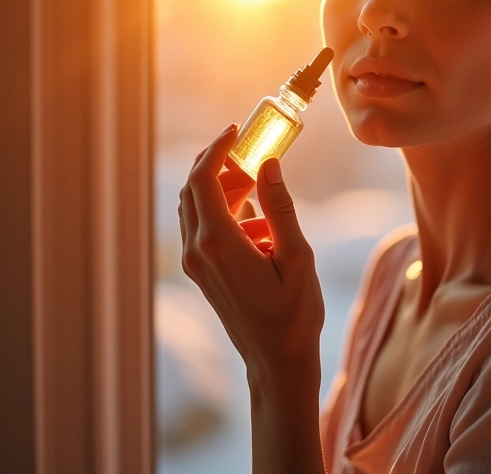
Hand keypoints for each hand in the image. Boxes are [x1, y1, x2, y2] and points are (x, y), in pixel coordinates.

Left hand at [178, 124, 324, 383]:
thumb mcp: (297, 256)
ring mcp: (196, 263)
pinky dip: (224, 210)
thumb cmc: (294, 312)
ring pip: (195, 206)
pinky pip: (203, 226)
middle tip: (253, 156)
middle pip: (193, 188)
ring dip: (223, 188)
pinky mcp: (202, 271)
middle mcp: (198, 250)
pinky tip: (258, 222)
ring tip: (260, 191)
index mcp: (219, 243)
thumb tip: (269, 164)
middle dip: (220, 164)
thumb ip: (280, 208)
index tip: (236, 130)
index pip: (204, 179)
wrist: (277, 360)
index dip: (217, 149)